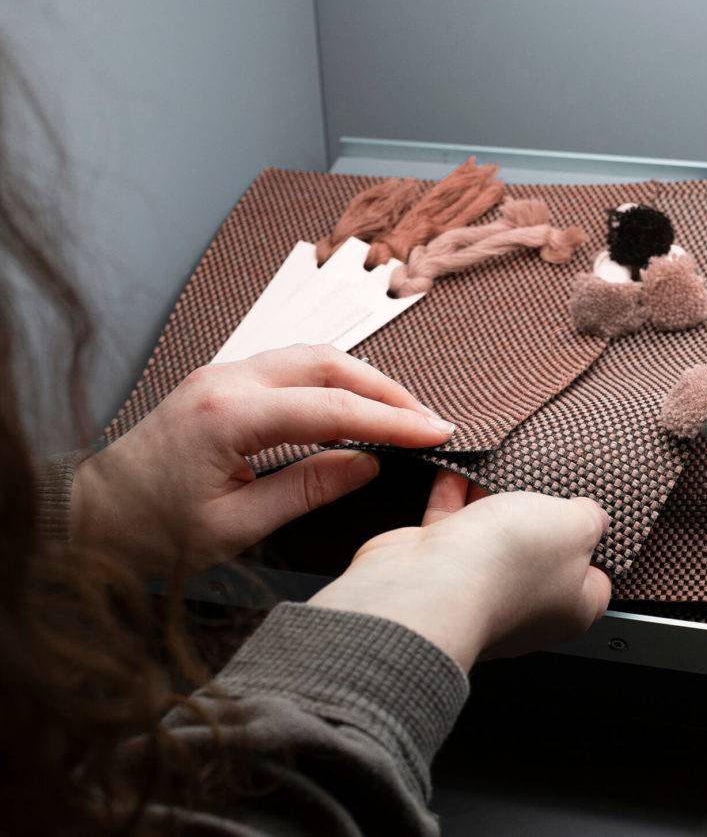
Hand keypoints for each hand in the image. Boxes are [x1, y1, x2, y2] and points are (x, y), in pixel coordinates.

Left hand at [72, 345, 457, 573]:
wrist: (86, 518)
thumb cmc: (150, 533)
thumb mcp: (236, 526)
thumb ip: (308, 488)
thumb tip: (369, 464)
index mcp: (228, 416)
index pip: (333, 408)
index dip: (393, 421)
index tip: (437, 433)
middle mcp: (226, 380)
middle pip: (328, 363)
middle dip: (387, 390)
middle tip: (428, 421)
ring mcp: (220, 374)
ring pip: (311, 357)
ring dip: (362, 381)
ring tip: (401, 415)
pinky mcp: (219, 382)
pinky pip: (290, 368)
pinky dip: (332, 382)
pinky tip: (354, 409)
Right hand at [309, 471, 611, 670]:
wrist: (427, 585)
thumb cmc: (508, 566)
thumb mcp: (575, 526)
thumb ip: (591, 518)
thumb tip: (593, 517)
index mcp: (570, 608)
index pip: (597, 578)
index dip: (599, 544)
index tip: (594, 514)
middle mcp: (526, 606)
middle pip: (543, 552)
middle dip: (539, 514)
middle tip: (546, 481)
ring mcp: (481, 590)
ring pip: (495, 537)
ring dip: (495, 500)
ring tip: (503, 464)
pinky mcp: (441, 571)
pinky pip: (453, 527)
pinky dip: (455, 496)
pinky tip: (460, 467)